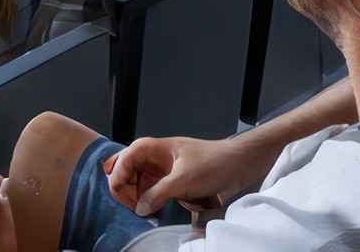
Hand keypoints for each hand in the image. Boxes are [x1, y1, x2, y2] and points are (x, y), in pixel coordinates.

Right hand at [104, 133, 269, 216]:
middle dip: (127, 192)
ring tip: (150, 211)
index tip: (129, 203)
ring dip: (140, 199)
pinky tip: (159, 210)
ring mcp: (161, 169)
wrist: (240, 164)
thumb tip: (139, 209)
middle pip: (124, 173)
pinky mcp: (171, 180)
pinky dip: (152, 202)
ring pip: (137, 184)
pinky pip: (152, 192)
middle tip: (138, 208)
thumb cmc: (214, 163)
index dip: (119, 182)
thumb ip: (158, 194)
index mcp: (150, 148)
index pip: (121, 163)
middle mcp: (152, 157)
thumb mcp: (184, 180)